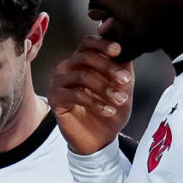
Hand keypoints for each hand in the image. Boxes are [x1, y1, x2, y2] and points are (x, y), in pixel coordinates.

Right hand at [50, 38, 132, 154]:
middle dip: (108, 68)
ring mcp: (58, 82)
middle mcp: (67, 68)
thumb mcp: (122, 88)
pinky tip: (108, 111)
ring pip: (82, 76)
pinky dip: (95, 103)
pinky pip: (76, 95)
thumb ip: (123, 69)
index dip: (103, 44)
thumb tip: (127, 51)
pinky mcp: (55, 99)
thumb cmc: (108, 111)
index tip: (118, 50)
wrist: (99, 139)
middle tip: (124, 80)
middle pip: (85, 57)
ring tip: (119, 100)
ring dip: (105, 88)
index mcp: (81, 61)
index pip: (88, 43)